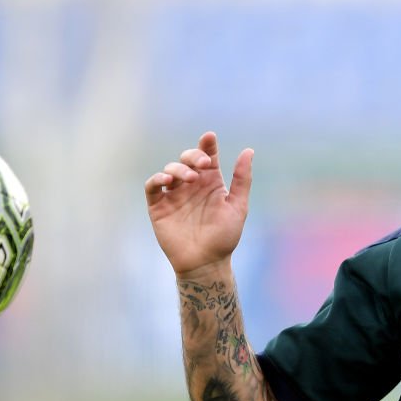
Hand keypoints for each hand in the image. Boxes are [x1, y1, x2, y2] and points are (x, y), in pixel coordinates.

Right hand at [145, 132, 253, 276]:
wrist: (206, 262)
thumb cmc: (224, 237)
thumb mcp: (238, 206)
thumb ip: (242, 179)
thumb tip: (248, 150)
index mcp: (211, 183)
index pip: (208, 156)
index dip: (207, 145)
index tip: (209, 137)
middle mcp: (192, 186)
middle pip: (187, 159)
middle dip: (193, 156)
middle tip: (203, 164)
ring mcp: (174, 195)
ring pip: (170, 169)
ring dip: (178, 169)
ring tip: (189, 179)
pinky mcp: (159, 207)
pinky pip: (152, 186)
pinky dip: (157, 179)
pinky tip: (167, 182)